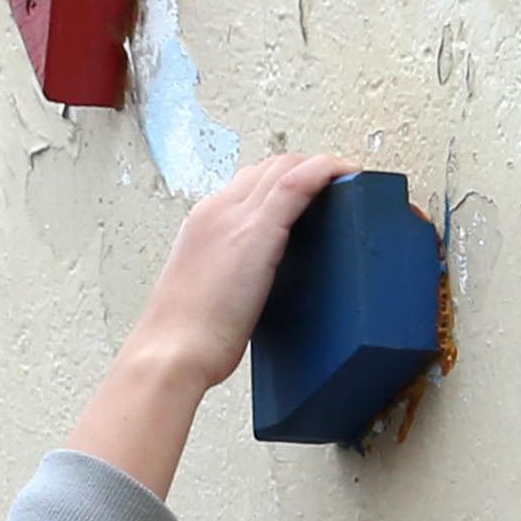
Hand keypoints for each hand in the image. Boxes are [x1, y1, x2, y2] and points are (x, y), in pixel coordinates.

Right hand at [61, 151, 357, 493]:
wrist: (171, 353)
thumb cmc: (187, 342)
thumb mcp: (207, 299)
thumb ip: (228, 282)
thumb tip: (248, 294)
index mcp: (202, 225)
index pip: (247, 183)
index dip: (282, 180)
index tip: (306, 194)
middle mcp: (217, 211)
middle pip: (269, 168)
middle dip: (306, 169)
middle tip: (337, 186)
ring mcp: (236, 217)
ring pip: (285, 167)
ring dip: (321, 167)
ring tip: (348, 182)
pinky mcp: (257, 232)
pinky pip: (299, 183)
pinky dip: (327, 170)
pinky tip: (349, 173)